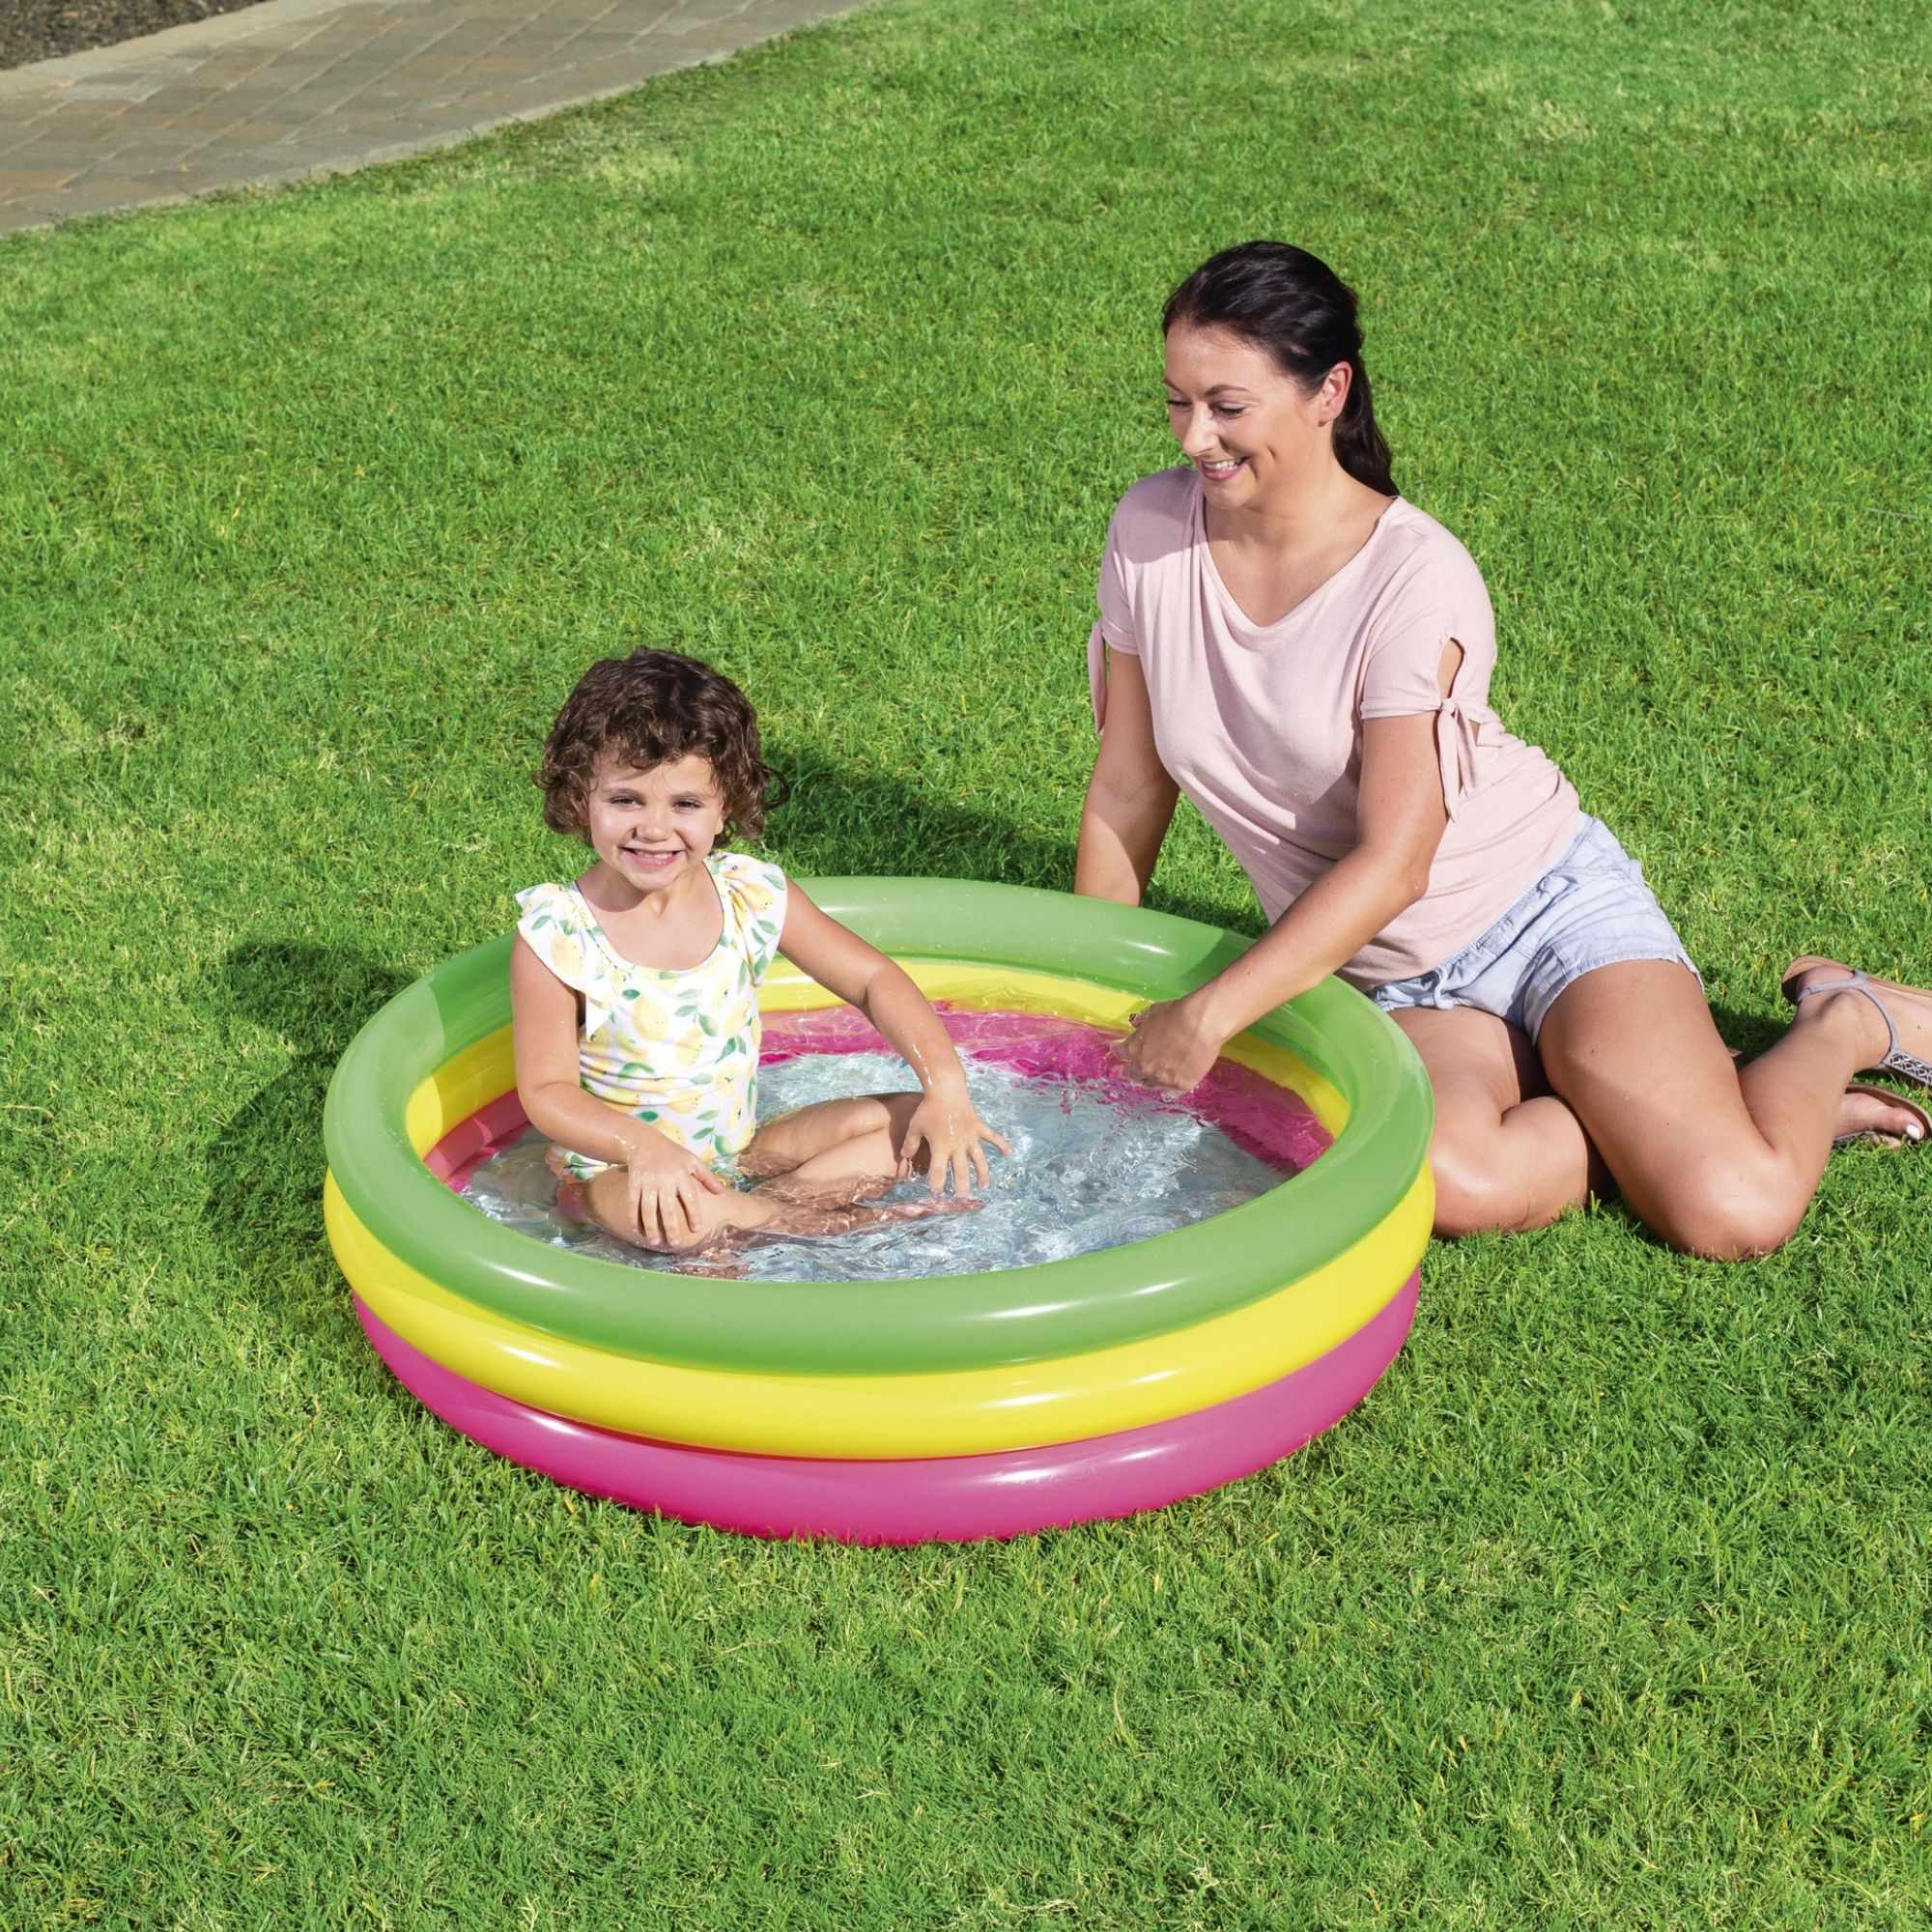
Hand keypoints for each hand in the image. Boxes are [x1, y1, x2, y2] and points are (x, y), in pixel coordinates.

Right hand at [622, 1132, 726, 1250]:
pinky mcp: (633, 1183)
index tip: (697, 1229)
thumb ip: (707, 1176)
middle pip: (668, 1207)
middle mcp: (664, 1179)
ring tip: (655, 1242)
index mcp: (682, 1174)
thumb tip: (721, 1192)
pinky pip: (633, 1203)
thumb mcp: (692, 1161)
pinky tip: (638, 1230)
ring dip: (651, 1227)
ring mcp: (647, 1182)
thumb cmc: (673, 1154)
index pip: (690, 1197)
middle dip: (671, 1226)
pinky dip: (634, 1217)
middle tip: (675, 1242)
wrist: (645, 1142)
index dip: (694, 1214)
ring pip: (648, 1208)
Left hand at [897, 1086, 1013, 1196]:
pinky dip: (1001, 1144)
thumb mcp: (915, 1126)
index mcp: (941, 1147)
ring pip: (978, 1160)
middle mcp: (957, 1145)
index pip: (938, 1171)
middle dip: (961, 1186)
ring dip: (982, 1174)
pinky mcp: (978, 1127)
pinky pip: (992, 1137)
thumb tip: (904, 1155)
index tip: (937, 1194)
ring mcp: (970, 1136)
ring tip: (983, 1186)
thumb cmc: (928, 1108)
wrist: (946, 1089)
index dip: (937, 1184)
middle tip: (962, 1198)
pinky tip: (1008, 1153)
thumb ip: (910, 1143)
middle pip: (961, 1170)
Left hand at [1113, 994, 1223, 1094]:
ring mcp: (1162, 1078)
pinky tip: (1170, 1085)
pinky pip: (1171, 1091)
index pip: (1118, 1052)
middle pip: (1132, 1074)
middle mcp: (1144, 1067)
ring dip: (1149, 1080)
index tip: (1118, 1049)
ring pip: (1150, 1085)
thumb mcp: (1153, 1012)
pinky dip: (1169, 1087)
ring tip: (1152, 1077)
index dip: (1118, 1049)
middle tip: (1132, 1069)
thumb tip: (1137, 1024)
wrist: (1202, 1024)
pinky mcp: (1181, 1085)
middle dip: (1131, 1069)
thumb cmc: (1177, 1013)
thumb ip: (1143, 1022)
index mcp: (1133, 1048)